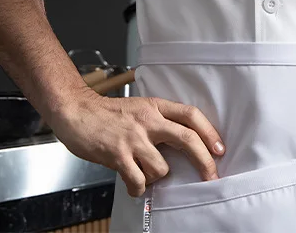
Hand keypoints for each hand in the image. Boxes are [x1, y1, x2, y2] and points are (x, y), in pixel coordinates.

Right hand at [49, 87, 225, 196]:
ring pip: (161, 167)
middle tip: (212, 176)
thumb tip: (181, 146)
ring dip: (157, 177)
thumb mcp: (139, 108)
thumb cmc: (107, 113)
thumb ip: (158, 122)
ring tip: (145, 174)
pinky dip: (138, 188)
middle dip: (203, 160)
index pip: (190, 115)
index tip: (220, 149)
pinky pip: (138, 181)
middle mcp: (147, 120)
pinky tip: (133, 184)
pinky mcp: (116, 154)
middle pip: (186, 139)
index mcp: (155, 106)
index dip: (209, 131)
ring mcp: (132, 137)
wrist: (75, 110)